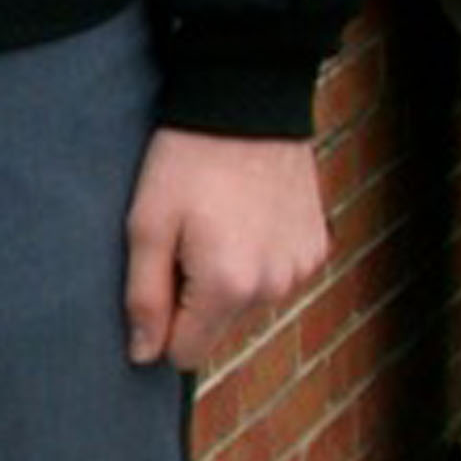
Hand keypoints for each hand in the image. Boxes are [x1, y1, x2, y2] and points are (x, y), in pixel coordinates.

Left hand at [122, 126, 329, 372]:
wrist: (246, 104)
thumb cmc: (187, 162)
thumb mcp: (147, 225)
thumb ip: (144, 298)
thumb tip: (143, 355)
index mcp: (227, 287)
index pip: (185, 353)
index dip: (162, 326)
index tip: (158, 280)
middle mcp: (272, 288)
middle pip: (218, 328)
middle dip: (195, 299)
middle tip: (185, 241)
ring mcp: (300, 269)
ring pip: (248, 303)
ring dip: (228, 279)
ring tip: (217, 223)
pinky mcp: (317, 248)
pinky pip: (276, 275)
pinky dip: (259, 258)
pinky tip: (246, 217)